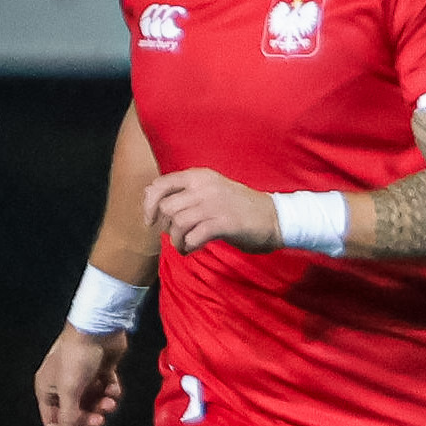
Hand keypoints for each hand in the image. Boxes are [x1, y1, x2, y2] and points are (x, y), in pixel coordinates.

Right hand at [33, 325, 130, 425]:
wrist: (98, 330)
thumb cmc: (78, 359)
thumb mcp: (71, 391)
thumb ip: (69, 417)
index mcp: (46, 389)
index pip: (53, 421)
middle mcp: (62, 385)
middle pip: (75, 414)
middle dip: (88, 418)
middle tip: (101, 419)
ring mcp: (82, 377)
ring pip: (93, 402)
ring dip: (102, 405)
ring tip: (109, 400)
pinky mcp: (101, 371)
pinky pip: (106, 390)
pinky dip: (111, 392)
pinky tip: (113, 387)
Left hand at [145, 169, 282, 254]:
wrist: (277, 218)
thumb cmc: (241, 208)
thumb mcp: (212, 191)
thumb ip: (186, 193)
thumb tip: (153, 203)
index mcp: (200, 176)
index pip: (160, 185)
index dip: (148, 204)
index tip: (151, 220)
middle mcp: (206, 187)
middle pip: (166, 207)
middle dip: (165, 226)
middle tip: (175, 236)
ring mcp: (216, 204)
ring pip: (178, 223)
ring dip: (176, 240)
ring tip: (183, 246)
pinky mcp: (225, 223)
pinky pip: (194, 236)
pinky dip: (187, 246)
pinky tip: (192, 249)